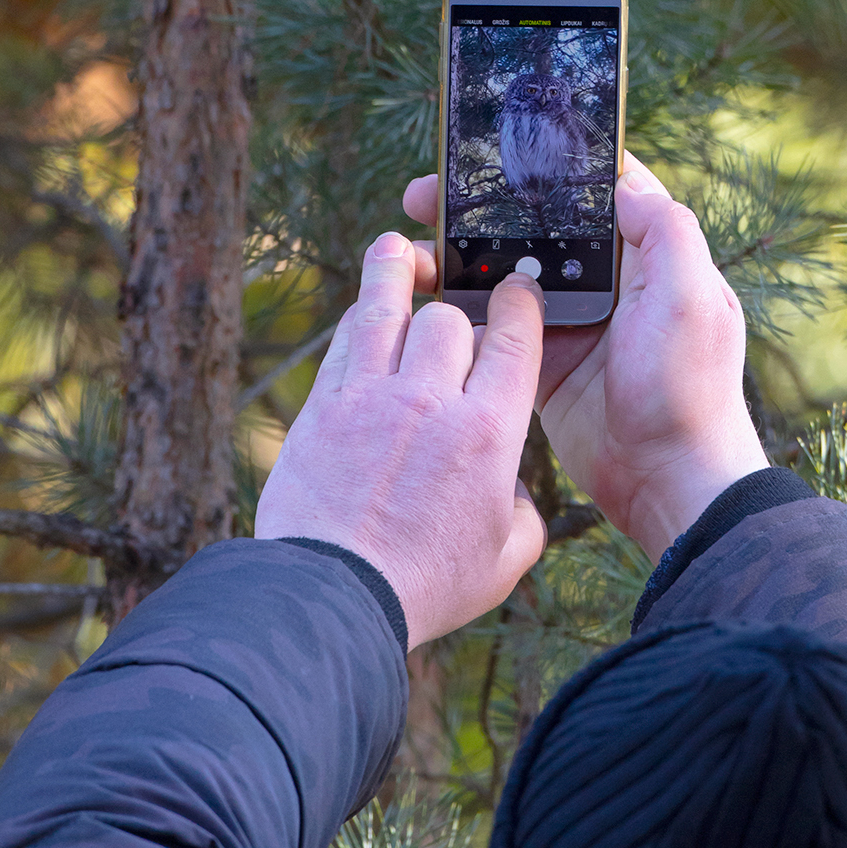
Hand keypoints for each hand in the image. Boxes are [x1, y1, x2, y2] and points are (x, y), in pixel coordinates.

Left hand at [253, 233, 546, 650]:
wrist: (333, 599)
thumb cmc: (425, 586)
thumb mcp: (505, 559)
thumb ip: (524, 512)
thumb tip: (512, 491)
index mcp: (489, 432)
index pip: (514, 336)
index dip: (519, 301)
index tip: (517, 293)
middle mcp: (431, 401)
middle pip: (450, 318)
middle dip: (460, 311)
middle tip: (461, 318)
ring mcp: (371, 398)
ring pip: (386, 304)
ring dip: (395, 269)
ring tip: (400, 248)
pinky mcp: (322, 406)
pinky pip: (344, 339)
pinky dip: (359, 316)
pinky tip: (365, 311)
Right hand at [401, 157, 765, 562]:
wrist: (668, 482)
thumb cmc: (690, 390)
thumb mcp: (691, 300)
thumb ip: (666, 233)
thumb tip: (625, 183)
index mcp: (646, 257)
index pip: (596, 191)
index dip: (549, 166)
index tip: (497, 152)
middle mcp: (607, 282)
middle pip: (537, 227)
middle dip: (481, 208)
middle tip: (423, 197)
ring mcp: (571, 323)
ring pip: (505, 273)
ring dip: (457, 257)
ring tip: (410, 251)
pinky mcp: (541, 364)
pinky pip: (491, 328)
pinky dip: (457, 313)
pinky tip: (421, 301)